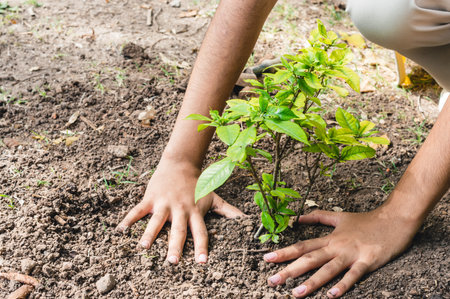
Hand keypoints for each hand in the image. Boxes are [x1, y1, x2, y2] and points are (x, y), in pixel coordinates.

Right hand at [117, 157, 243, 263]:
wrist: (180, 163)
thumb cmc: (198, 183)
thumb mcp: (214, 196)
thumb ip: (229, 211)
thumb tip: (246, 221)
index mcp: (195, 212)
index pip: (200, 232)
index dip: (202, 247)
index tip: (202, 263)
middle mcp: (180, 209)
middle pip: (178, 230)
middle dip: (175, 246)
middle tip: (173, 262)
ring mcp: (164, 204)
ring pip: (156, 221)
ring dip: (149, 234)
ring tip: (143, 248)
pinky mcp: (151, 198)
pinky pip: (138, 210)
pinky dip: (129, 219)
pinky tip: (120, 230)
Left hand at [263, 208, 419, 297]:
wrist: (394, 219)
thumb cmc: (366, 220)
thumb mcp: (339, 217)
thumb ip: (318, 217)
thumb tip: (298, 217)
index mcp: (329, 238)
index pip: (302, 246)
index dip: (284, 252)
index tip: (266, 258)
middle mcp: (337, 246)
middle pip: (309, 259)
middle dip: (289, 270)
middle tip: (272, 281)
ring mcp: (351, 254)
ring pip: (328, 269)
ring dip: (311, 282)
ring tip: (296, 294)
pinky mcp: (367, 261)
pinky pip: (354, 275)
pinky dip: (343, 284)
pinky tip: (332, 295)